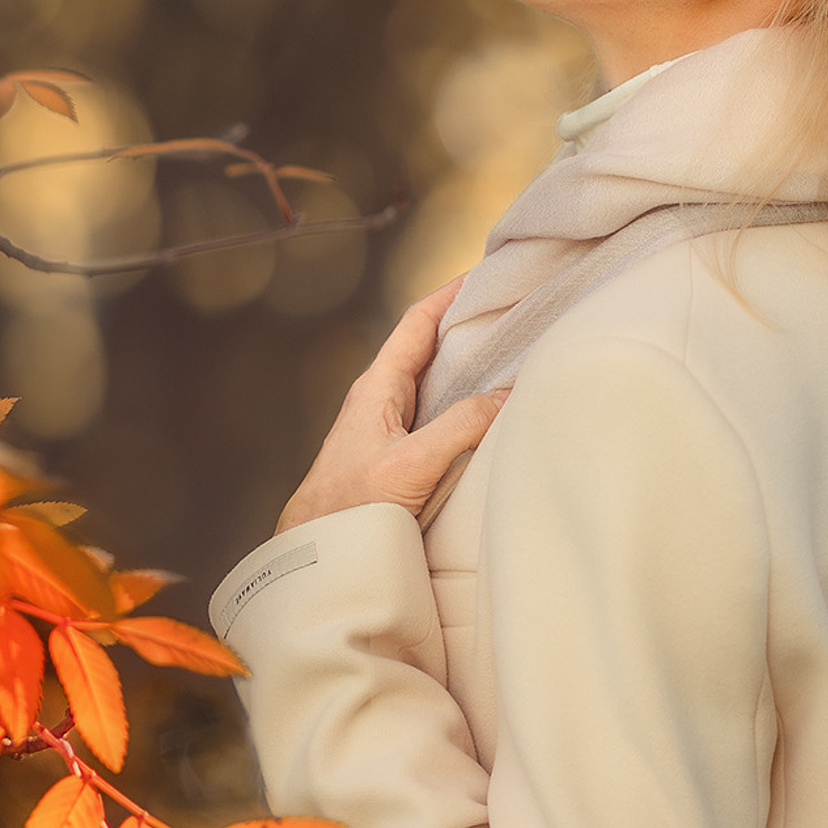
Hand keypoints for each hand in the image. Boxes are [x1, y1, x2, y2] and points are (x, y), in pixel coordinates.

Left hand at [275, 276, 507, 532]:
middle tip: (508, 311)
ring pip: (434, 383)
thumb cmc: (348, 507)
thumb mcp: (411, 464)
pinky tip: (488, 414)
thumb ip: (458, 428)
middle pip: (428, 348)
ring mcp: (389, 428)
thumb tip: (504, 399)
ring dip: (468, 367)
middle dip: (465, 327)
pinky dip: (464, 404)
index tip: (482, 274)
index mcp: (377, 387)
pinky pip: (437, 416)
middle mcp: (382, 400)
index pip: (416, 324)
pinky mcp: (398, 456)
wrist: (317, 554)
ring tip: (510, 354)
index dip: (449, 295)